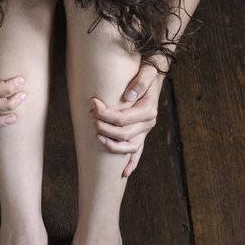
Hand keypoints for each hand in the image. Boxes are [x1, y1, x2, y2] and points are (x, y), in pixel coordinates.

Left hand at [90, 56, 168, 178]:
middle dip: (103, 127)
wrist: (154, 74)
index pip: (123, 118)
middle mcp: (148, 123)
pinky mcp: (141, 134)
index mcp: (148, 110)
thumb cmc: (147, 72)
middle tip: (90, 116)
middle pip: (122, 134)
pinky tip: (123, 173)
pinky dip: (132, 163)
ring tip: (97, 137)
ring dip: (112, 145)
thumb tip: (128, 96)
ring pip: (129, 147)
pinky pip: (137, 152)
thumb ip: (140, 82)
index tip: (93, 104)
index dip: (105, 114)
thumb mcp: (147, 71)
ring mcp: (145, 131)